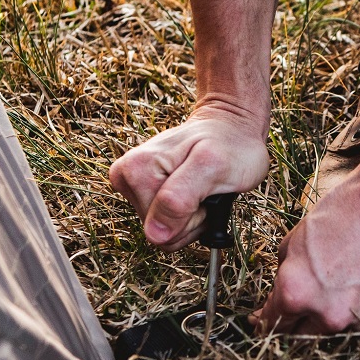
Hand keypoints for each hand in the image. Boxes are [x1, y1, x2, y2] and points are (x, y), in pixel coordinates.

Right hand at [109, 101, 268, 250]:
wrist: (231, 126)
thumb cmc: (229, 144)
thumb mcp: (212, 168)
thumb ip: (179, 199)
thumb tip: (154, 234)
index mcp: (136, 170)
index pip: (159, 231)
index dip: (190, 219)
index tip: (203, 192)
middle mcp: (128, 176)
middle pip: (158, 233)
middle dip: (190, 219)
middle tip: (206, 191)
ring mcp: (134, 184)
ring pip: (163, 232)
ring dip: (190, 217)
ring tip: (203, 190)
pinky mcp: (143, 191)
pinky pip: (165, 225)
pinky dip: (188, 215)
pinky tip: (196, 192)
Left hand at [253, 157, 359, 333]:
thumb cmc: (346, 211)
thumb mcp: (294, 239)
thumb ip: (283, 276)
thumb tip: (279, 294)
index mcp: (296, 294)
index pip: (271, 324)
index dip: (263, 321)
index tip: (262, 319)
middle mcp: (328, 315)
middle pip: (302, 336)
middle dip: (296, 322)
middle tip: (300, 302)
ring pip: (336, 330)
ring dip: (330, 315)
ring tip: (340, 282)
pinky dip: (359, 308)